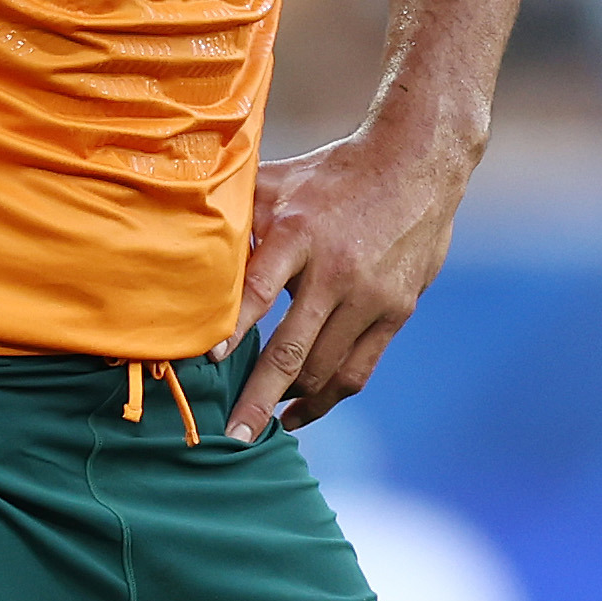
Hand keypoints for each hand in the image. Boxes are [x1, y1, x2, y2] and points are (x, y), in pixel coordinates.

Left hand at [217, 128, 469, 440]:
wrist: (417, 163)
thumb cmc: (332, 173)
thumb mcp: (279, 181)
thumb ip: (237, 216)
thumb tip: (184, 240)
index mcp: (298, 233)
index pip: (260, 290)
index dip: (234, 328)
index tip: (209, 360)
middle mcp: (336, 270)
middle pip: (292, 349)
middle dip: (258, 398)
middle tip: (231, 437)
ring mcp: (370, 296)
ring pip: (325, 369)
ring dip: (290, 401)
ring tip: (259, 423)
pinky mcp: (397, 311)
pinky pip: (358, 369)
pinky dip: (328, 398)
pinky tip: (301, 412)